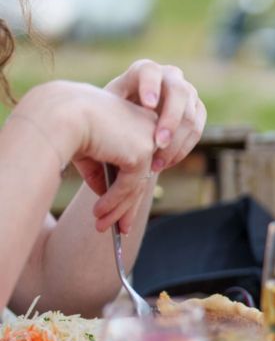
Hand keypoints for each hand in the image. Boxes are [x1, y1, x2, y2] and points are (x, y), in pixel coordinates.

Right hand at [16, 81, 158, 232]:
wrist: (58, 112)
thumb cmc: (66, 122)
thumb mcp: (88, 149)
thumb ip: (101, 170)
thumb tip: (107, 195)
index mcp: (139, 120)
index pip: (138, 159)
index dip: (129, 186)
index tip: (122, 207)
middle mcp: (149, 128)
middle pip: (140, 175)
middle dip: (127, 205)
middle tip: (120, 227)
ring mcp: (148, 140)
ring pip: (135, 185)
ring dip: (118, 209)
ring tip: (103, 227)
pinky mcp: (141, 153)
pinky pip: (128, 187)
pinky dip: (113, 203)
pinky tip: (99, 214)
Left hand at [105, 59, 206, 173]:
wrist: (128, 120)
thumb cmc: (109, 114)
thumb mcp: (101, 111)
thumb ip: (96, 120)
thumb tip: (87, 146)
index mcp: (144, 70)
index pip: (150, 71)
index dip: (151, 86)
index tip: (147, 106)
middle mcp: (170, 77)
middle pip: (179, 93)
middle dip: (170, 120)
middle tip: (158, 143)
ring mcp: (187, 93)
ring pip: (191, 114)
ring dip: (176, 141)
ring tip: (156, 163)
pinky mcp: (197, 110)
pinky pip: (197, 129)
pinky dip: (182, 148)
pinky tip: (164, 163)